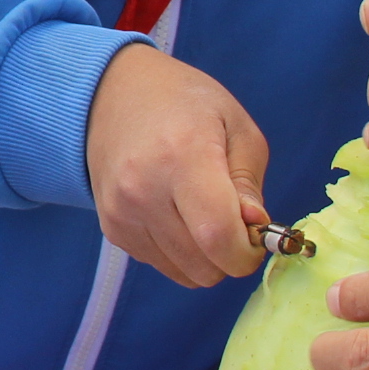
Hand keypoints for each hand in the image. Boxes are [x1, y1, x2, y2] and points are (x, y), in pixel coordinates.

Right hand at [83, 45, 271, 288]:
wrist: (112, 94)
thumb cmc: (184, 104)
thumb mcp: (236, 126)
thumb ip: (249, 183)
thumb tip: (255, 228)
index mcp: (183, 155)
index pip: (218, 236)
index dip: (247, 253)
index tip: (256, 237)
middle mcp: (144, 189)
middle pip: (204, 266)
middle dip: (230, 255)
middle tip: (233, 220)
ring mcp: (122, 213)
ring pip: (184, 275)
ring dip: (204, 257)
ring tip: (202, 214)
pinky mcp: (111, 228)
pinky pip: (161, 266)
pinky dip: (179, 253)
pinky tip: (176, 214)